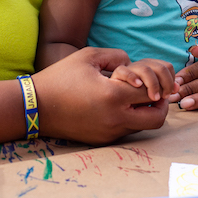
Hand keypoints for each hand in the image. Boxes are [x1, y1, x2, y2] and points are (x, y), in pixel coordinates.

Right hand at [35, 47, 169, 144]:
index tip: (152, 75)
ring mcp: (109, 133)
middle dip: (162, 103)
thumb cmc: (61, 77)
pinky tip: (118, 105)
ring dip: (146, 112)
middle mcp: (115, 119)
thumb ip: (117, 56)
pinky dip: (130, 118)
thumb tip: (133, 65)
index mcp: (113, 96)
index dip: (158, 81)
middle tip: (155, 92)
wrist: (35, 107)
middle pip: (157, 118)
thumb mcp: (89, 56)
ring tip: (136, 96)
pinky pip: (127, 130)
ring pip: (144, 127)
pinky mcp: (102, 141)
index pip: (153, 91)